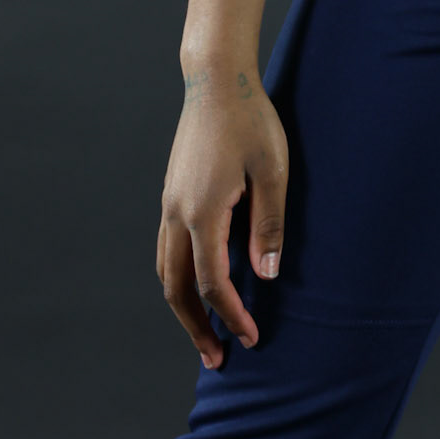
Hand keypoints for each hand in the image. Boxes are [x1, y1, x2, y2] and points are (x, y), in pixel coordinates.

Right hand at [157, 62, 288, 369]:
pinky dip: (178, 277)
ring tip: (205, 330)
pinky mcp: (171, 194)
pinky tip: (198, 282)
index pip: (213, 282)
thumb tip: (267, 275)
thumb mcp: (273, 171)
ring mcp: (169, 204)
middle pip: (177, 288)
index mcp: (202, 212)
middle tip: (219, 357)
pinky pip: (167, 249)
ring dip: (183, 306)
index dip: (232, 315)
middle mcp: (176, 214)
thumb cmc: (251, 121)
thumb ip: (269, 224)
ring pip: (166, 270)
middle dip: (196, 327)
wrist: (216, 81)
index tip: (252, 338)